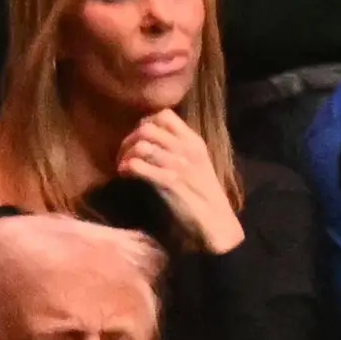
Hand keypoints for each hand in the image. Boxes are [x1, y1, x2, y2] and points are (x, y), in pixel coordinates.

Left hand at [115, 110, 245, 252]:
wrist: (217, 224)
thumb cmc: (203, 196)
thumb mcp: (196, 165)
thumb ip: (178, 148)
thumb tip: (150, 138)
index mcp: (194, 142)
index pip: (165, 115)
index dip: (145, 123)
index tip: (140, 141)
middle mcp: (187, 149)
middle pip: (147, 128)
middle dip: (129, 140)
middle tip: (124, 156)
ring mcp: (179, 165)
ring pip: (141, 145)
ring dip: (125, 155)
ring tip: (123, 167)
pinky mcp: (169, 182)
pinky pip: (138, 165)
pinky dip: (126, 168)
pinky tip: (125, 176)